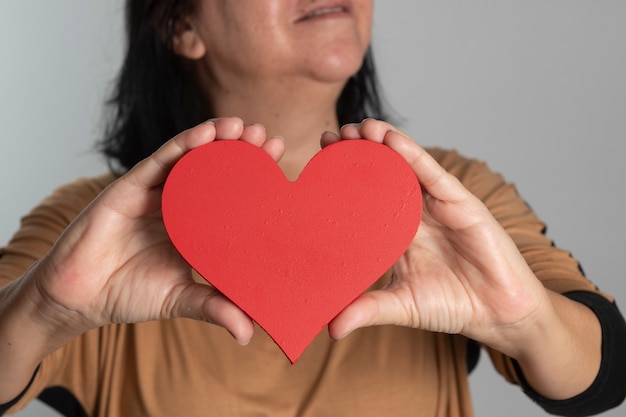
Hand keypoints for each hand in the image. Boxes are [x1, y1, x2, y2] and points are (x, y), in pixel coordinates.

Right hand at [29, 117, 283, 343]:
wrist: (78, 296)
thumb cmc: (128, 294)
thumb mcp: (180, 299)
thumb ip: (213, 308)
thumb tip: (249, 334)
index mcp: (195, 228)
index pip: (231, 199)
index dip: (256, 184)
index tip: (283, 171)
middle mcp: (180, 204)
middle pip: (216, 171)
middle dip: (242, 153)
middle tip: (268, 139)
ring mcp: (156, 192)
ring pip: (192, 158)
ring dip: (218, 139)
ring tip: (243, 128)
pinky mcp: (131, 185)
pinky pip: (161, 159)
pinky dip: (184, 143)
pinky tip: (208, 133)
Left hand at [323, 119, 549, 353]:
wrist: (499, 314)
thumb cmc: (453, 306)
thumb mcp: (402, 306)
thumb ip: (368, 310)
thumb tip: (331, 329)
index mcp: (396, 233)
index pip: (363, 200)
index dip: (340, 182)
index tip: (313, 167)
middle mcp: (413, 213)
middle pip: (380, 175)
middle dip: (355, 154)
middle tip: (329, 139)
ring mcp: (436, 205)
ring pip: (404, 166)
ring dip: (380, 144)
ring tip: (356, 128)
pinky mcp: (460, 201)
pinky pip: (432, 173)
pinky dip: (412, 154)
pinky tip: (390, 138)